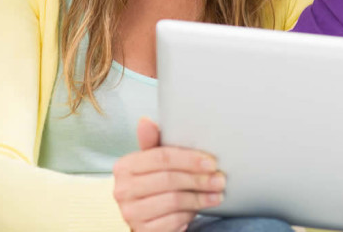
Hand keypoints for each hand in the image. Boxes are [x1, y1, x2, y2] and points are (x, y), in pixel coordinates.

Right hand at [112, 117, 224, 231]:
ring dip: (200, 198)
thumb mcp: (153, 162)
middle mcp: (123, 190)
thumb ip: (153, 142)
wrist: (146, 217)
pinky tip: (199, 209)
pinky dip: (190, 214)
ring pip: (174, 201)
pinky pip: (173, 220)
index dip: (189, 159)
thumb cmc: (153, 183)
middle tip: (219, 179)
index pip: (161, 157)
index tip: (211, 162)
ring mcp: (131, 212)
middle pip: (169, 179)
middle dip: (199, 179)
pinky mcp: (143, 231)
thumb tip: (146, 121)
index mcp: (124, 166)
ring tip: (216, 195)